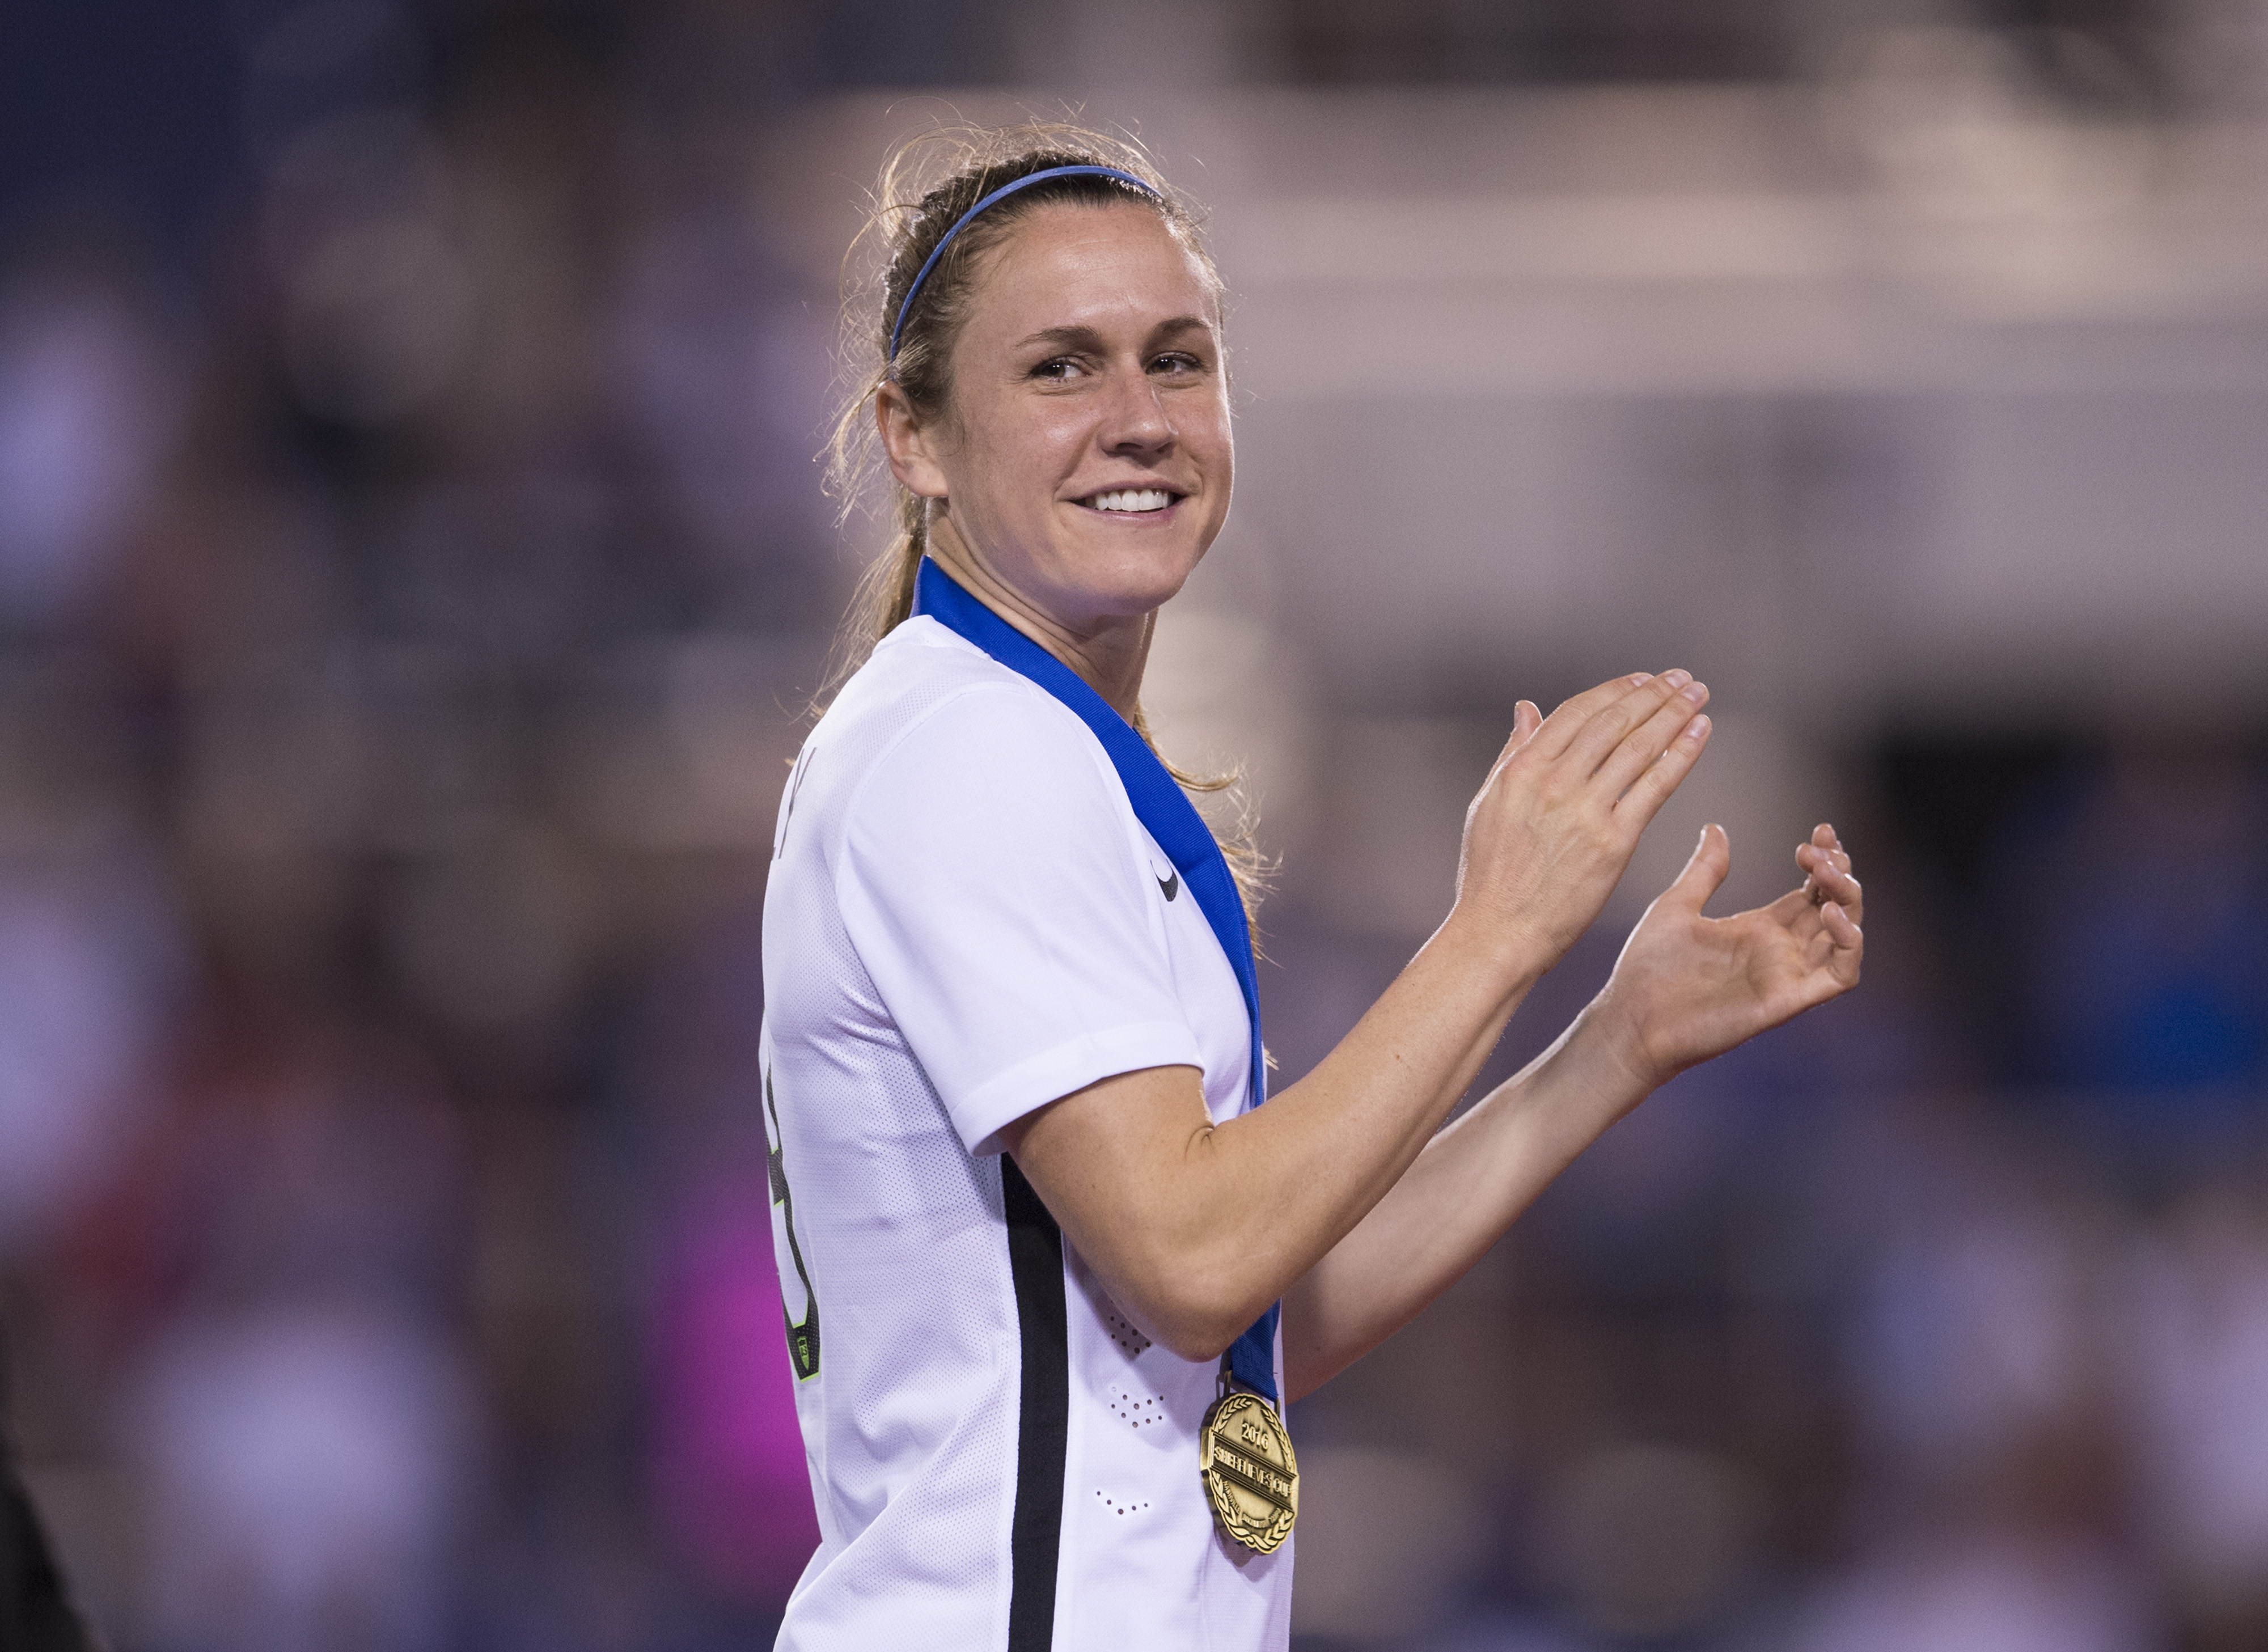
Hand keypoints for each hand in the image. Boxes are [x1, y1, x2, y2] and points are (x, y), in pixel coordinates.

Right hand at [1449, 671, 1712, 967]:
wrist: (1500, 931)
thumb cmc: (1491, 876)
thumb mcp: (1489, 803)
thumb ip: (1512, 753)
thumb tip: (1526, 708)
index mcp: (1521, 770)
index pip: (1577, 713)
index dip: (1615, 691)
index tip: (1642, 679)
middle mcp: (1553, 782)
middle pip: (1613, 722)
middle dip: (1652, 694)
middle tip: (1682, 679)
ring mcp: (1584, 810)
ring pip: (1638, 746)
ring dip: (1673, 714)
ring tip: (1697, 695)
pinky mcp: (1613, 842)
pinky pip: (1655, 786)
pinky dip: (1681, 754)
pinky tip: (1699, 733)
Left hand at [1589, 822, 1863, 1088]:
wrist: (1631, 1017)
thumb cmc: (1649, 969)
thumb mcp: (1677, 906)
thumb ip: (1705, 871)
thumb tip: (1715, 828)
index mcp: (1758, 929)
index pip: (1811, 891)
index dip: (1824, 860)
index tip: (1819, 830)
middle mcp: (1779, 951)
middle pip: (1835, 908)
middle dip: (1839, 873)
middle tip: (1820, 848)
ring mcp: (1786, 975)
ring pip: (1845, 938)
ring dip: (1848, 901)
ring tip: (1827, 872)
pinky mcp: (1788, 1000)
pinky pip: (1840, 976)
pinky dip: (1848, 943)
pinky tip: (1830, 912)